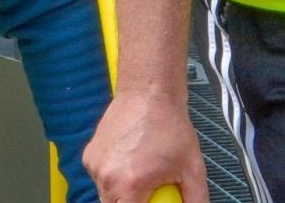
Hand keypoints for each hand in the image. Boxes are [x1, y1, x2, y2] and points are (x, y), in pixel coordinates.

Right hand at [83, 90, 208, 202]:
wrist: (150, 93)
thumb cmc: (171, 126)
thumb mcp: (193, 167)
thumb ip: (196, 197)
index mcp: (130, 186)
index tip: (152, 199)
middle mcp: (107, 178)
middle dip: (132, 201)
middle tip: (149, 187)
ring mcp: (94, 167)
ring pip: (106, 193)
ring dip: (121, 189)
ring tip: (141, 166)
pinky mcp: (88, 156)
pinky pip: (100, 176)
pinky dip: (113, 173)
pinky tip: (130, 156)